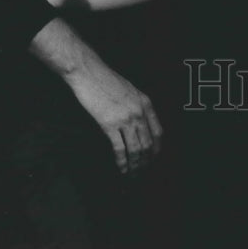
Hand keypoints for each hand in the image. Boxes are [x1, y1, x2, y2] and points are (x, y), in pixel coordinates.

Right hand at [29, 17, 162, 174]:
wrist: (89, 73)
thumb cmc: (106, 80)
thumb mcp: (129, 90)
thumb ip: (137, 106)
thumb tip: (140, 124)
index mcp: (145, 103)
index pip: (158, 131)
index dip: (156, 148)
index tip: (153, 159)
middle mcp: (138, 112)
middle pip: (148, 143)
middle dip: (146, 161)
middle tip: (142, 172)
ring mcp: (125, 118)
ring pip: (136, 149)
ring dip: (135, 165)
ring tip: (132, 175)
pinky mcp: (109, 124)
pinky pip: (120, 148)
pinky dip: (122, 162)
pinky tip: (121, 169)